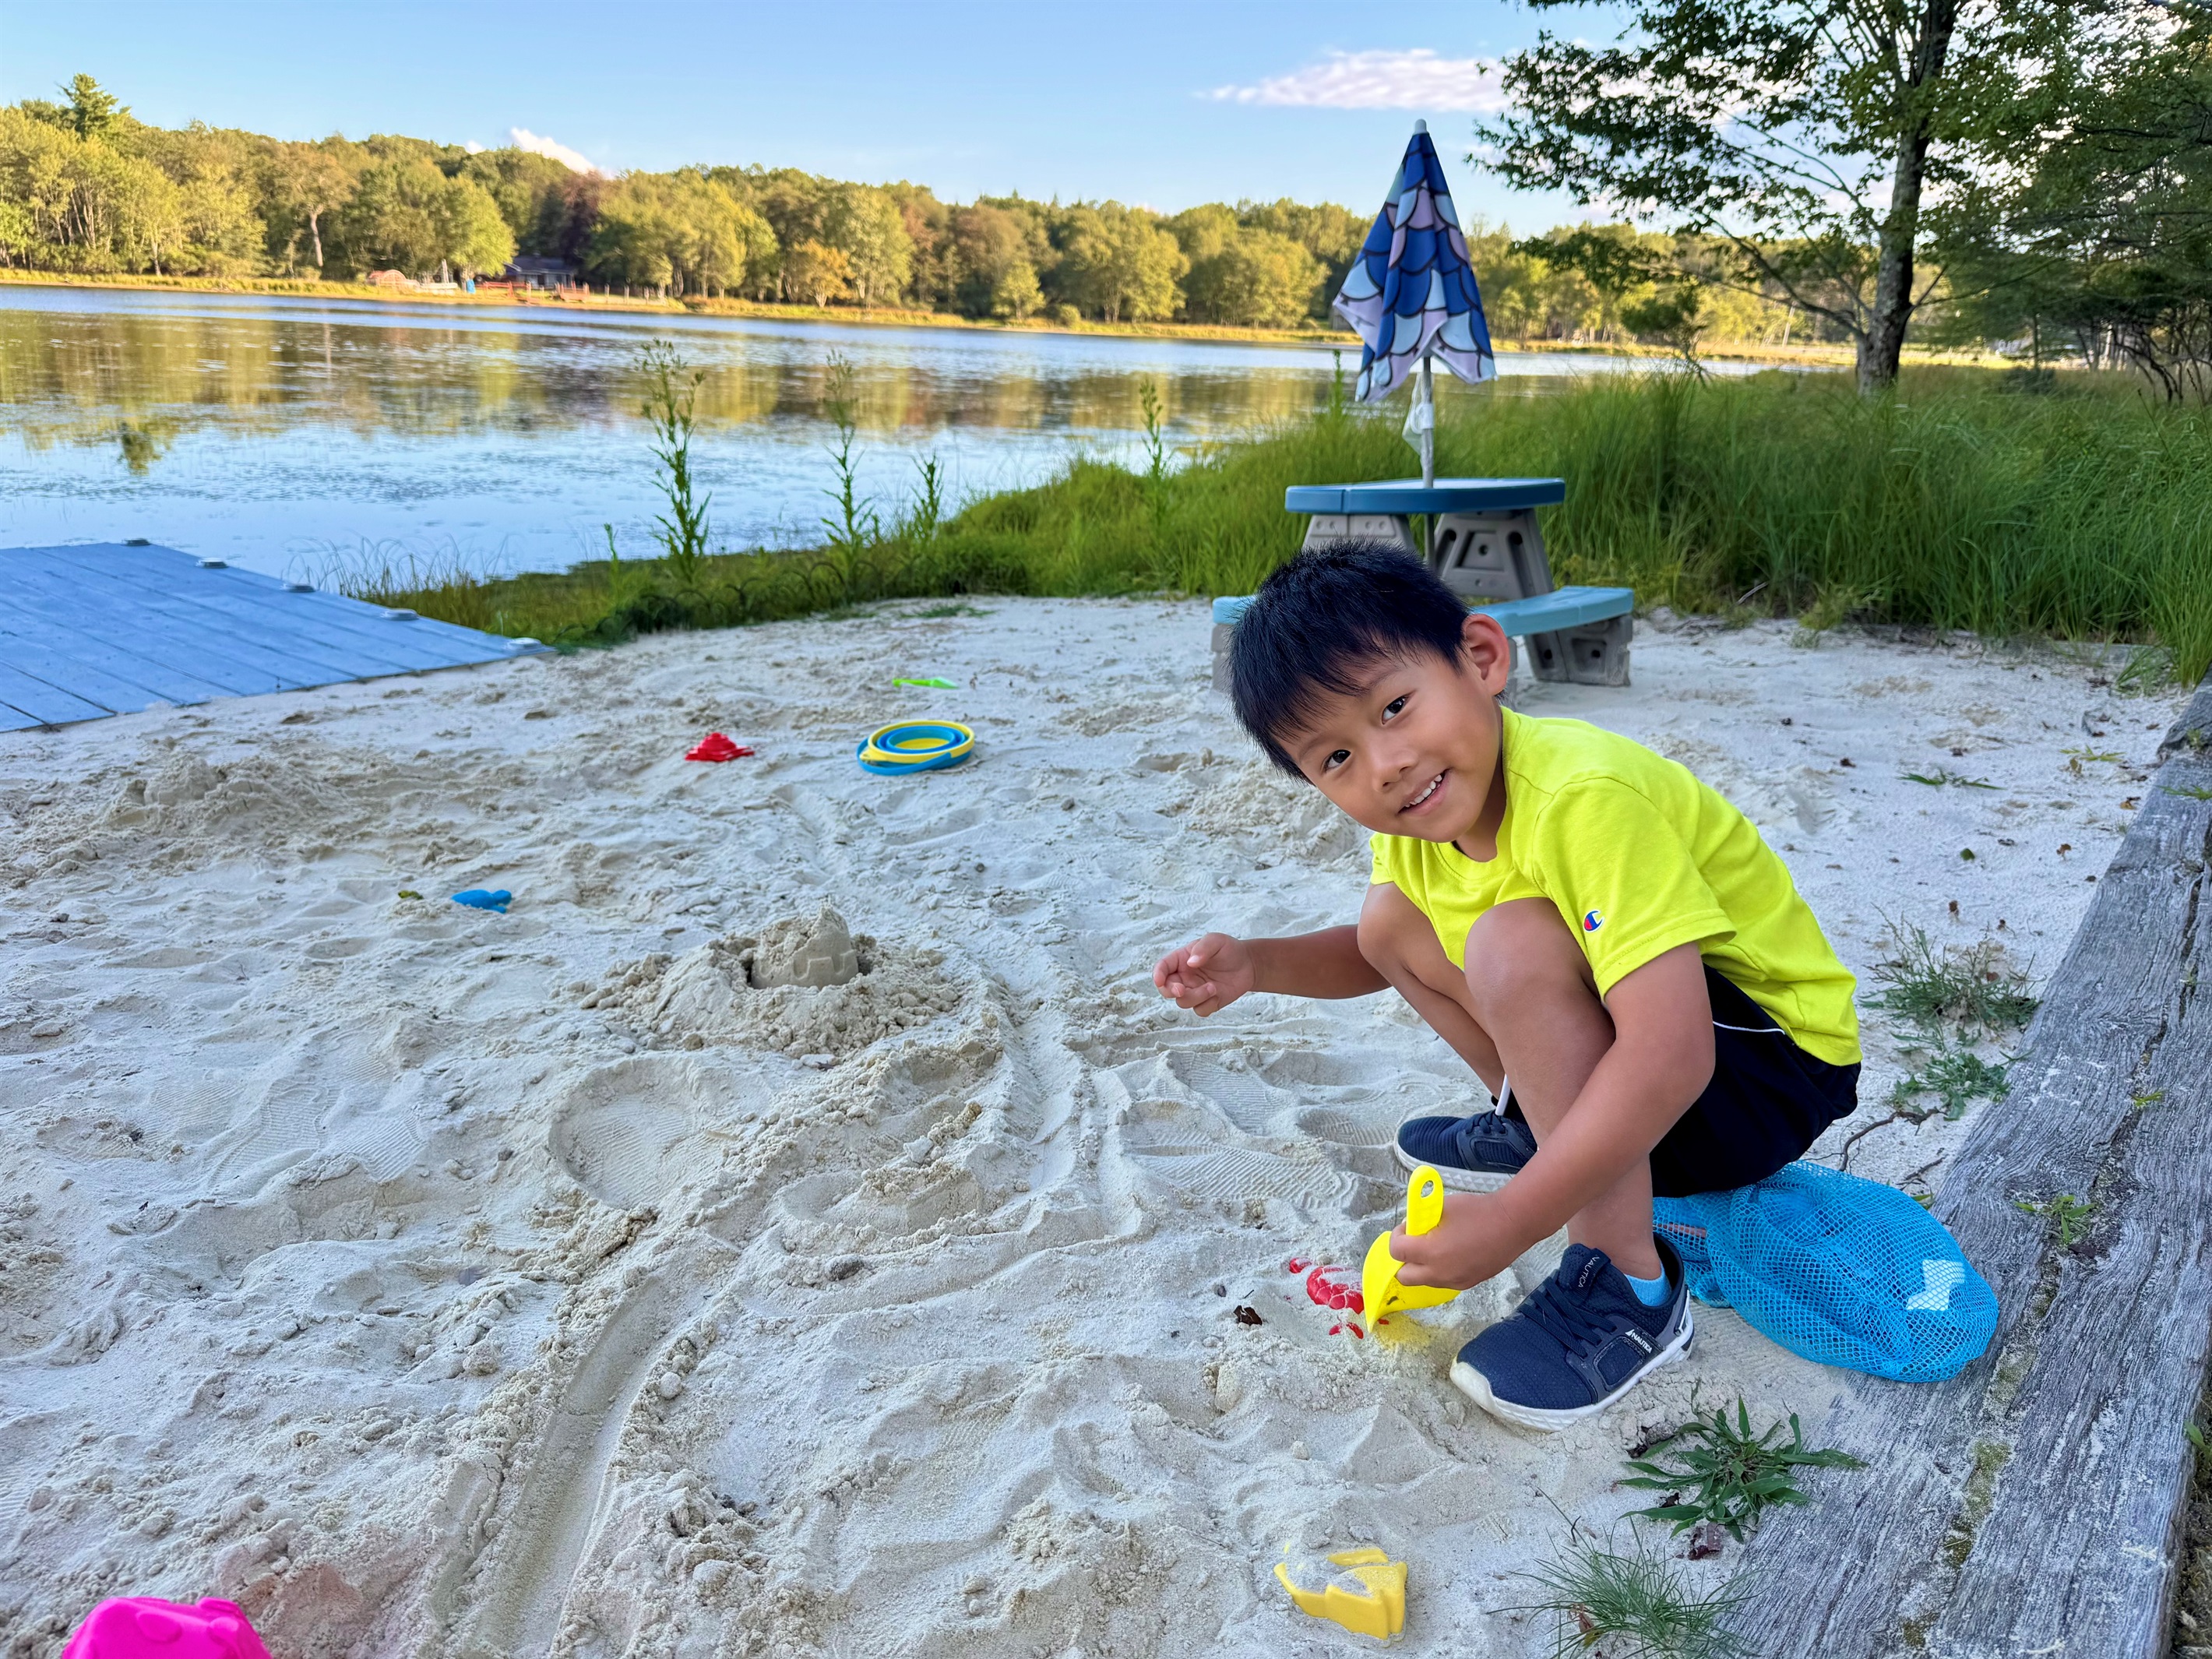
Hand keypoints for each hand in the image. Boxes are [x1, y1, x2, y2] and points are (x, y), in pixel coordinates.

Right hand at [1153, 932, 1254, 1015]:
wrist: (1248, 964)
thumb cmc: (1228, 949)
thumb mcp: (1216, 940)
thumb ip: (1203, 948)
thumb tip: (1191, 963)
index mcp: (1181, 960)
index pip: (1162, 968)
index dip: (1157, 975)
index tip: (1159, 980)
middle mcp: (1184, 977)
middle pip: (1167, 989)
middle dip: (1171, 991)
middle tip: (1182, 990)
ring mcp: (1194, 991)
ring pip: (1183, 1002)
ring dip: (1196, 997)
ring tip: (1213, 987)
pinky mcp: (1206, 1002)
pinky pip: (1200, 1011)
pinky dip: (1208, 1005)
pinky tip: (1218, 994)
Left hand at [1391, 1192, 1520, 1289]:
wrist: (1513, 1223)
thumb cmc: (1478, 1211)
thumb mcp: (1442, 1207)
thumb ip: (1421, 1219)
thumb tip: (1412, 1227)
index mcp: (1430, 1252)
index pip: (1397, 1252)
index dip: (1397, 1236)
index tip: (1408, 1227)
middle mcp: (1440, 1273)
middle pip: (1405, 1277)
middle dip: (1404, 1260)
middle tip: (1415, 1242)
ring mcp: (1455, 1281)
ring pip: (1425, 1281)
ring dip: (1422, 1267)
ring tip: (1436, 1246)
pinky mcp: (1469, 1283)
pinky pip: (1444, 1281)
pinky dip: (1440, 1270)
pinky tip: (1453, 1252)